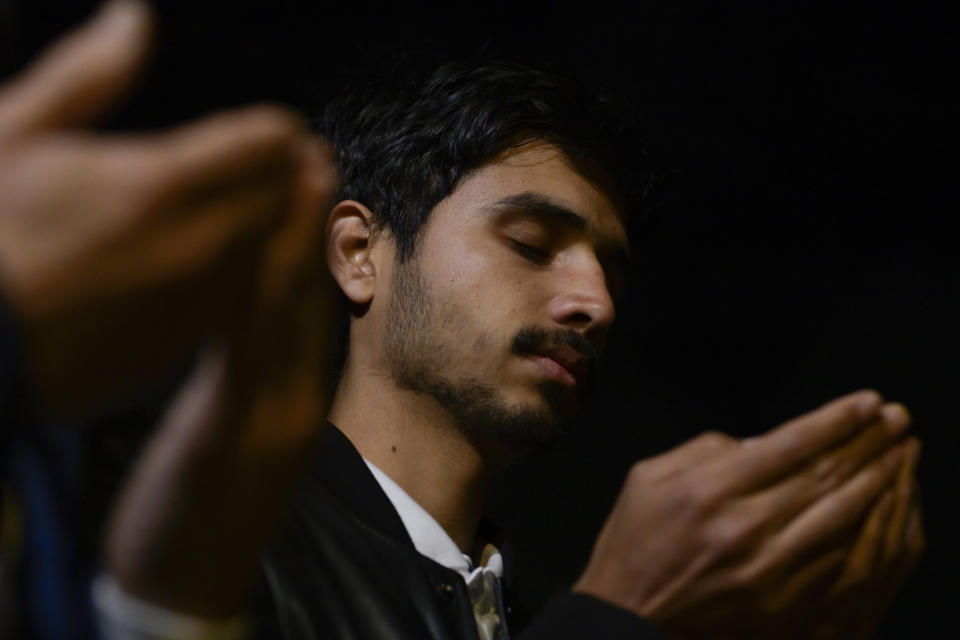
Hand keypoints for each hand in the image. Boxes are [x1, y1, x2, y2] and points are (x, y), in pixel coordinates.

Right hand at [0, 0, 306, 417]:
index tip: (279, 128)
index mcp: (159, 184)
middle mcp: (196, 245)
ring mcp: (198, 301)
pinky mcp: (188, 341)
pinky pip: (247, 298)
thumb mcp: (15, 134)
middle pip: (285, 195)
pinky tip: (225, 259)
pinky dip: (251, 271)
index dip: (278, 129)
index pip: (265, 144)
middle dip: (289, 172)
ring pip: (277, 250)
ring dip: (279, 222)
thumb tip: (134, 18)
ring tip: (263, 205)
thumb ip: (88, 76)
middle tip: (283, 162)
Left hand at [104, 137, 337, 617]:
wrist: (193, 582)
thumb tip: (241, 318)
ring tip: (300, 178)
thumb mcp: (227, 432)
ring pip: (290, 316)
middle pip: (304, 296)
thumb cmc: (200, 507)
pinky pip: (256, 355)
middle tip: (309, 153)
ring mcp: (277, 418)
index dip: (304, 236)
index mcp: (290, 396)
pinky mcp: (247, 436)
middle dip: (305, 223)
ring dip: (294, 244)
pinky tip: (263, 259)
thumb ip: (243, 377)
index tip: (307, 174)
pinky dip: (266, 299)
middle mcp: (294, 399)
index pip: (301, 303)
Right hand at [573, 391, 915, 637]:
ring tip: (899, 456)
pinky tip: (878, 507)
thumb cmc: (635, 538)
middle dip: (867, 442)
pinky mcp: (778, 600)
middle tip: (898, 419)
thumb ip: (706, 450)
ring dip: (877, 482)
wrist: (627, 613)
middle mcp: (743, 526)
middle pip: (825, 475)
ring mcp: (766, 569)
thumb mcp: (650, 474)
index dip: (836, 420)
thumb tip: (763, 443)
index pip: (791, 443)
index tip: (868, 402)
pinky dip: (862, 530)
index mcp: (710, 488)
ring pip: (841, 516)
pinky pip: (835, 559)